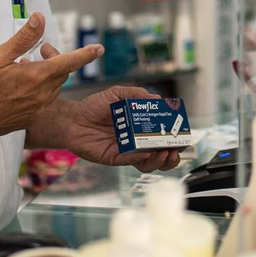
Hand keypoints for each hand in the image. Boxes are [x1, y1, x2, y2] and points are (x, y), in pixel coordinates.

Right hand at [0, 14, 102, 140]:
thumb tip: (40, 18)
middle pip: (62, 73)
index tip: (99, 48)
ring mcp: (38, 108)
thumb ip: (23, 38)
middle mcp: (42, 94)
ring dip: (47, 74)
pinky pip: (44, 99)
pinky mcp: (31, 118)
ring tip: (24, 68)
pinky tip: (20, 86)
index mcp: (37, 77)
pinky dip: (39, 88)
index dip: (86, 54)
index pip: (69, 62)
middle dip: (56, 59)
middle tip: (40, 51)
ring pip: (53, 86)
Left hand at [36, 75, 182, 172]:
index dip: (174, 138)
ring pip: (148, 162)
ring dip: (160, 160)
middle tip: (176, 150)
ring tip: (164, 153)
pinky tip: (147, 152)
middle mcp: (135, 141)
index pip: (162, 136)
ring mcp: (126, 151)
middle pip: (160, 154)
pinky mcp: (115, 158)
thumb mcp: (118, 94)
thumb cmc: (94, 106)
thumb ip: (136, 95)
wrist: (73, 118)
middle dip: (172, 154)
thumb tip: (157, 98)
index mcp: (139, 127)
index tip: (182, 136)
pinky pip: (131, 161)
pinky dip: (141, 158)